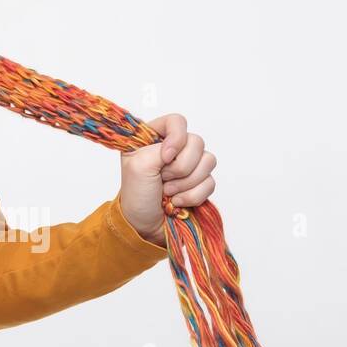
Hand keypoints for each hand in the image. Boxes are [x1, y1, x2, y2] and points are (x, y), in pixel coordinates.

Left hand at [118, 113, 216, 246]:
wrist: (144, 225)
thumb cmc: (136, 194)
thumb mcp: (138, 167)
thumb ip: (159, 149)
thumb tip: (177, 150)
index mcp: (153, 138)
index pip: (177, 121)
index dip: (176, 138)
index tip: (165, 157)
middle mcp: (173, 148)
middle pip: (197, 142)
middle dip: (180, 167)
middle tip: (162, 180)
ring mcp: (189, 165)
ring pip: (209, 161)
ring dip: (186, 182)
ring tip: (168, 192)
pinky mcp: (200, 183)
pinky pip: (211, 182)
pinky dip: (193, 195)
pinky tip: (177, 201)